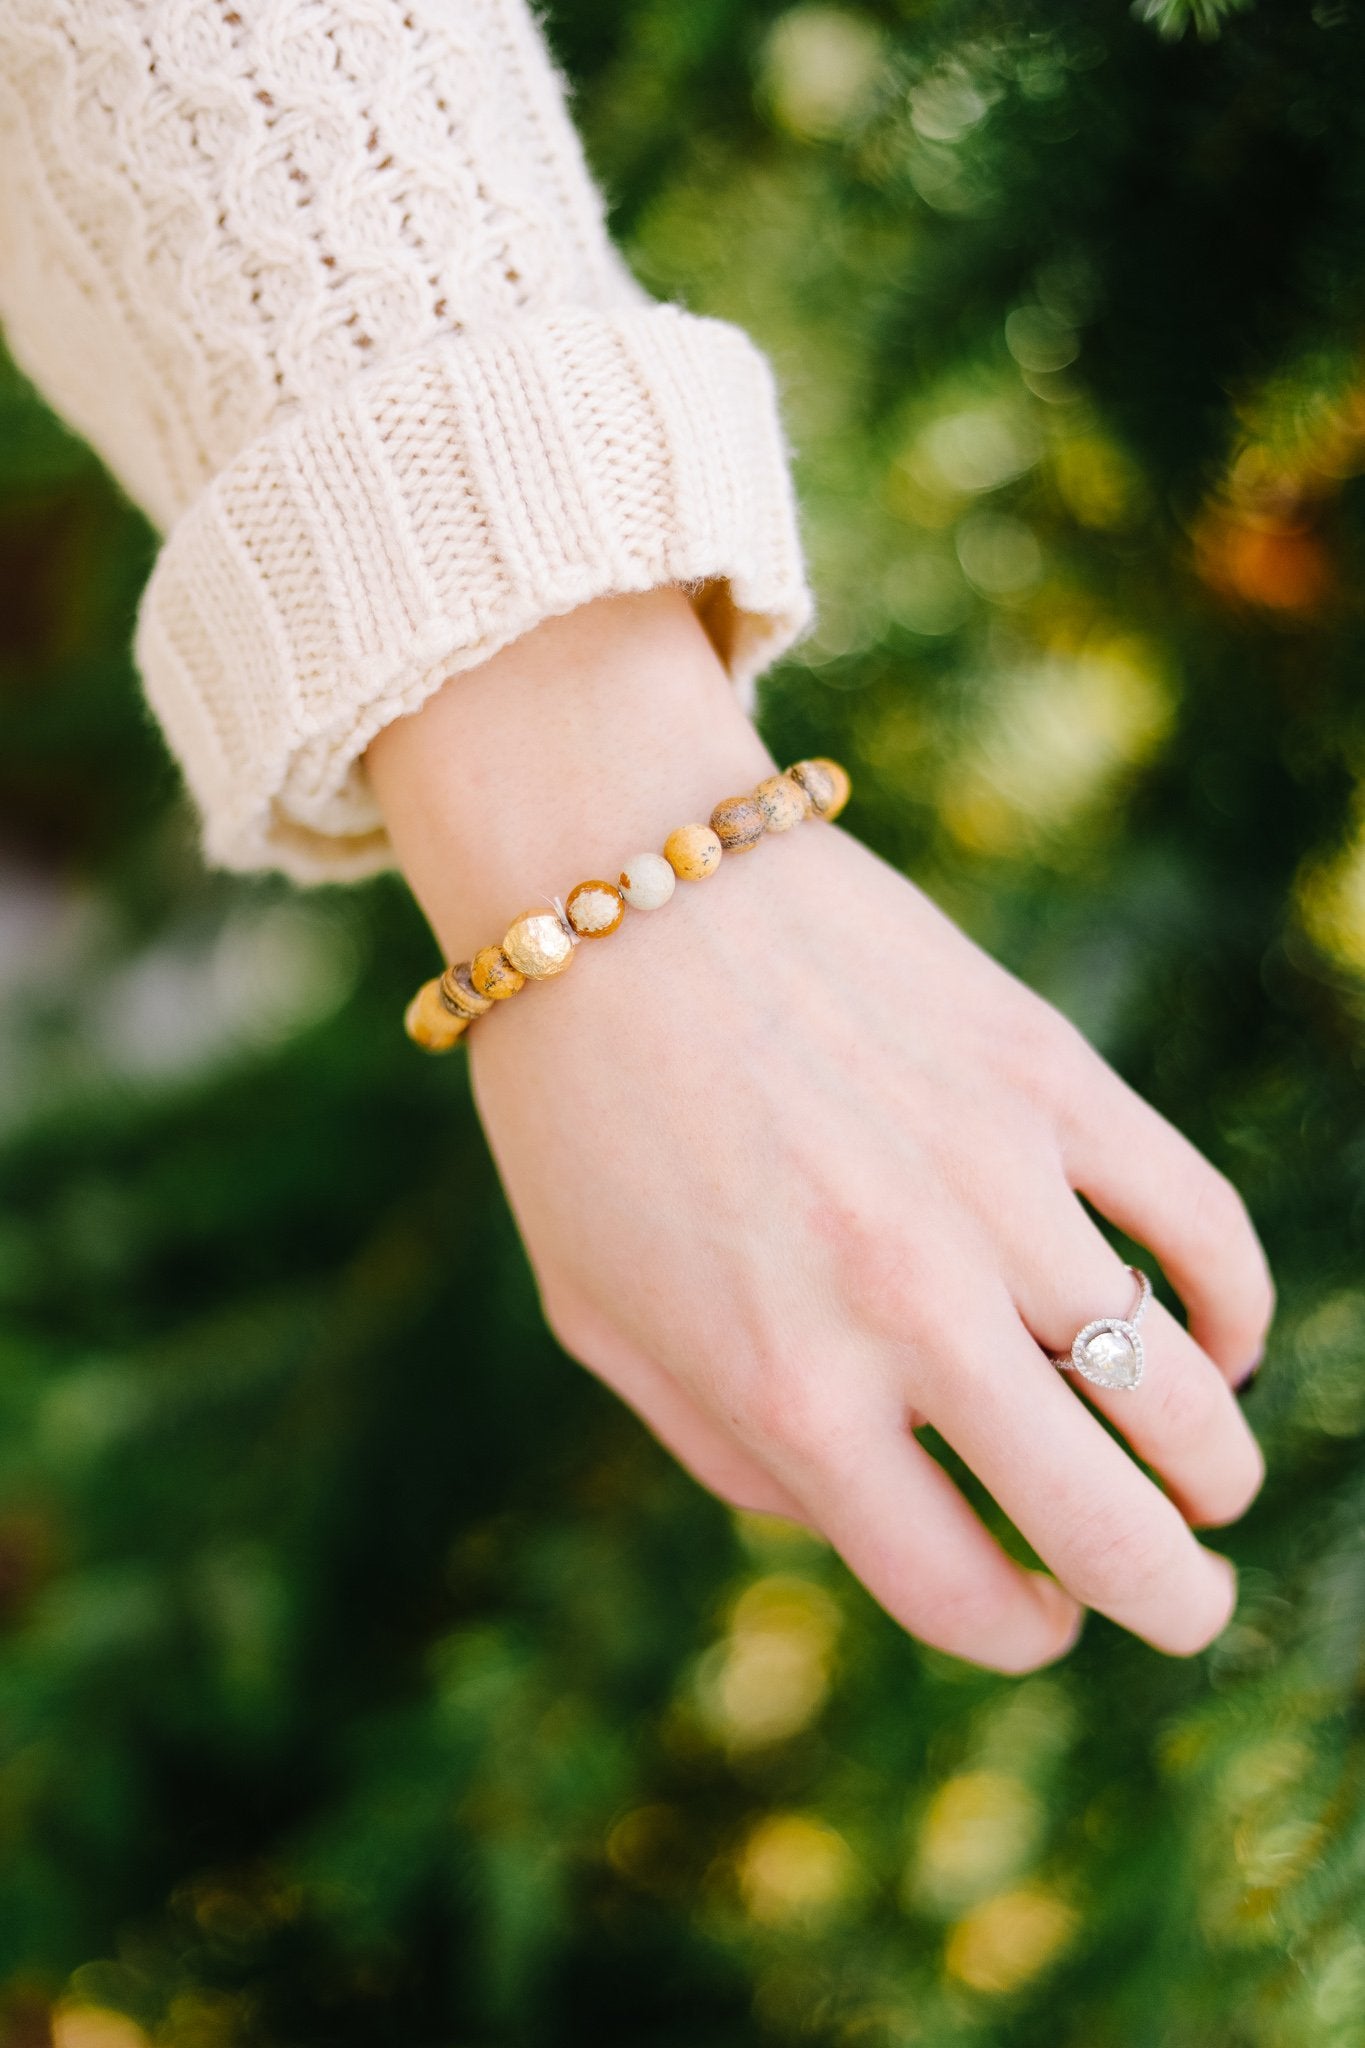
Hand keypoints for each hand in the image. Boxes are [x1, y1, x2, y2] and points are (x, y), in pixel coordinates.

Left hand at [367, 588, 1272, 1671]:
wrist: (612, 881)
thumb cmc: (584, 1114)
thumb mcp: (603, 1318)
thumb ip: (730, 1448)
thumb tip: (868, 1524)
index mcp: (787, 1387)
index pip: (960, 1588)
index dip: (1018, 1629)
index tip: (1037, 1615)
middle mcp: (907, 1307)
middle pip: (1108, 1523)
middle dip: (1168, 1594)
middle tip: (1183, 1601)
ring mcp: (995, 1185)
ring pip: (1181, 1387)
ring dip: (1212, 1465)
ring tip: (1206, 1482)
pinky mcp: (1050, 1075)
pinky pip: (1201, 1224)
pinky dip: (1235, 1305)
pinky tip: (1213, 1336)